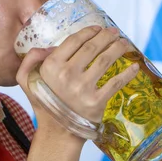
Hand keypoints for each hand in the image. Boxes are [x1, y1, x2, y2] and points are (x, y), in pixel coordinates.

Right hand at [16, 26, 138, 134]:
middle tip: (115, 32)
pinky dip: (127, 73)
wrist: (57, 132)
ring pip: (105, 60)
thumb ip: (30, 60)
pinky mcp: (96, 102)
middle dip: (107, 36)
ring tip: (125, 43)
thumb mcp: (27, 80)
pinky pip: (115, 83)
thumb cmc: (45, 103)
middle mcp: (66, 75)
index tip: (98, 28)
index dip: (89, 32)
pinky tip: (134, 67)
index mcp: (51, 67)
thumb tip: (45, 47)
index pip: (74, 41)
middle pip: (92, 48)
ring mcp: (82, 89)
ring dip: (118, 48)